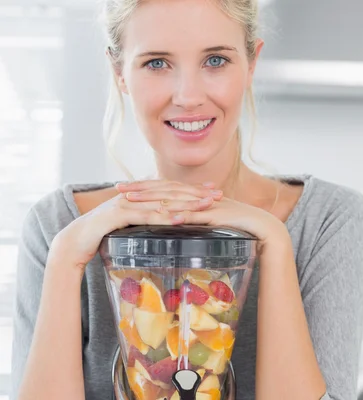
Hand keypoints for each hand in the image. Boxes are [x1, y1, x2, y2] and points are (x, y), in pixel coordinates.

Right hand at [51, 180, 221, 274]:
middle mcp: (134, 195)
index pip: (171, 189)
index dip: (192, 189)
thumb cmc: (103, 236)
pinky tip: (180, 219)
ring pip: (162, 202)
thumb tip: (167, 224)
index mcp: (139, 196)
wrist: (74, 241)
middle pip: (171, 192)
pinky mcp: (117, 215)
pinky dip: (164, 217)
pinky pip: (145, 216)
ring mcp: (126, 203)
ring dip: (186, 204)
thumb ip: (146, 221)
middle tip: (218, 196)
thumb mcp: (130, 226)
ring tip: (207, 205)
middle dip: (196, 194)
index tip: (213, 190)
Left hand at [118, 180, 288, 249]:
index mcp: (199, 197)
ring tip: (132, 202)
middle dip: (142, 189)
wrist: (267, 230)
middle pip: (168, 189)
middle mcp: (202, 196)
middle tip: (118, 189)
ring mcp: (211, 205)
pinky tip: (164, 218)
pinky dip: (182, 216)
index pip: (168, 188)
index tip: (124, 188)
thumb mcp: (214, 224)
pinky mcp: (221, 216)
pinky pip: (198, 216)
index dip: (146, 187)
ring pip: (178, 200)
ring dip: (154, 200)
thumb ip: (197, 222)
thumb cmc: (241, 229)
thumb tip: (177, 226)